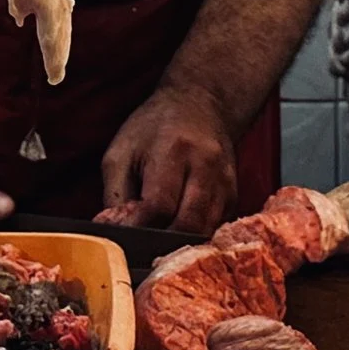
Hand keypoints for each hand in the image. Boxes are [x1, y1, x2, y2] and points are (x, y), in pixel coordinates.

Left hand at [100, 83, 238, 233]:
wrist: (200, 102)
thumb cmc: (153, 127)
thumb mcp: (121, 151)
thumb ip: (114, 193)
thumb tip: (113, 232)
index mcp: (174, 150)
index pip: (159, 206)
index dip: (139, 228)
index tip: (123, 236)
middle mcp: (206, 166)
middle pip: (187, 224)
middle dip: (161, 242)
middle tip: (141, 246)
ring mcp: (225, 181)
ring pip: (205, 231)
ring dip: (179, 243)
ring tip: (157, 242)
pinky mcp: (234, 193)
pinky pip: (216, 227)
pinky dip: (195, 236)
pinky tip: (177, 230)